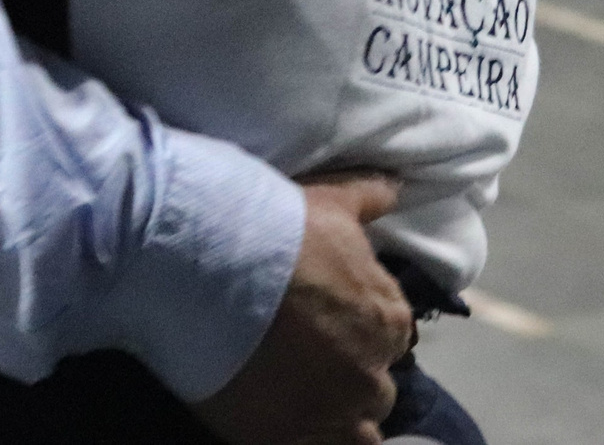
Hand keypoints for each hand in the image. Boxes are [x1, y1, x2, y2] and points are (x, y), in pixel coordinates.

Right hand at [193, 174, 414, 444]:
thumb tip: (398, 184)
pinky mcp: (292, 438)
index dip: (353, 330)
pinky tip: (283, 418)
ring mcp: (334, 413)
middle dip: (345, 374)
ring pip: (355, 428)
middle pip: (371, 386)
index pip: (387, 336)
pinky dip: (309, 436)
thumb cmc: (271, 227)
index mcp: (388, 318)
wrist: (205, 262)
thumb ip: (368, 197)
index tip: (319, 320)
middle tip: (302, 357)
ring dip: (333, 413)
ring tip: (293, 393)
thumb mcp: (326, 200)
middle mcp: (372, 373)